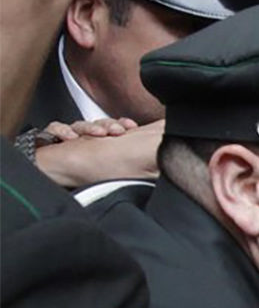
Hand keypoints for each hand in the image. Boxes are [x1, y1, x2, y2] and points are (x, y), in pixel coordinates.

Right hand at [33, 119, 162, 187]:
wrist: (50, 182)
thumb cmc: (85, 178)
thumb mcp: (118, 172)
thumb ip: (138, 169)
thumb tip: (160, 167)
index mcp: (102, 143)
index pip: (112, 129)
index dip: (121, 125)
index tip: (130, 127)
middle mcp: (84, 139)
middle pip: (97, 125)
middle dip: (107, 125)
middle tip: (116, 132)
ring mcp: (67, 138)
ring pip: (78, 125)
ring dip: (89, 127)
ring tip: (98, 134)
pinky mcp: (48, 140)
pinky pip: (53, 129)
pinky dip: (61, 130)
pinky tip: (69, 138)